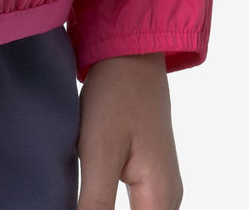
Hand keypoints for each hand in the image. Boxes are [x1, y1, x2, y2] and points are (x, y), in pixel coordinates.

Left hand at [76, 53, 183, 209]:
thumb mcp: (99, 152)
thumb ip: (96, 203)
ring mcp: (158, 184)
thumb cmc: (116, 97)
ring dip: (105, 209)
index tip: (85, 203)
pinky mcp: (145, 171)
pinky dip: (108, 204)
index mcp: (161, 198)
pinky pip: (132, 204)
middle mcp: (167, 198)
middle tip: (80, 196)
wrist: (129, 55)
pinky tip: (87, 195)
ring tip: (82, 194)